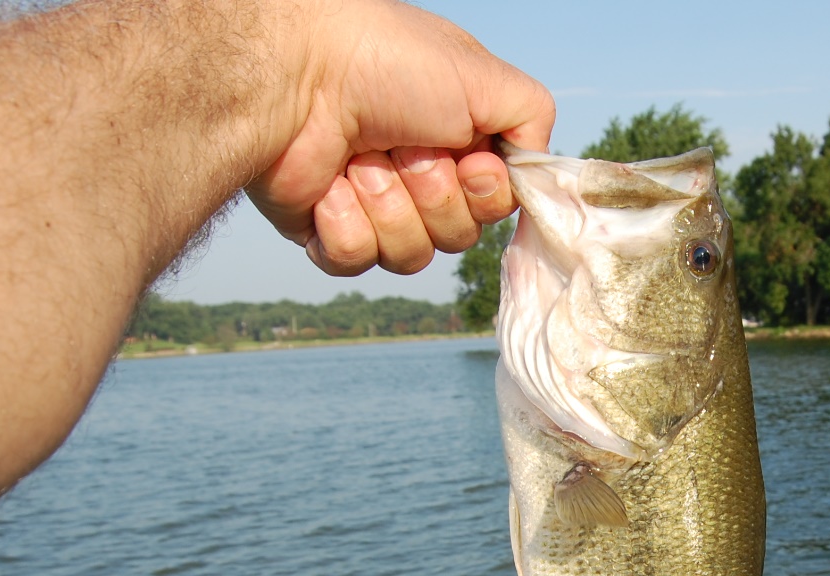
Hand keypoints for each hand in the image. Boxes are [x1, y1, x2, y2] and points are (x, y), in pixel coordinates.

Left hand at [247, 0, 553, 276]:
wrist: (296, 71)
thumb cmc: (388, 60)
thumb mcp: (488, 78)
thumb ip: (533, 122)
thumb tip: (530, 175)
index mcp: (456, 144)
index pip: (495, 208)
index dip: (485, 194)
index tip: (466, 159)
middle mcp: (418, 178)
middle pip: (458, 238)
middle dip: (434, 195)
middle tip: (403, 148)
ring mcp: (371, 208)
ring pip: (410, 257)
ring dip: (389, 206)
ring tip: (360, 160)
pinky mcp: (325, 231)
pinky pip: (357, 261)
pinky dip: (346, 222)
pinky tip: (330, 184)